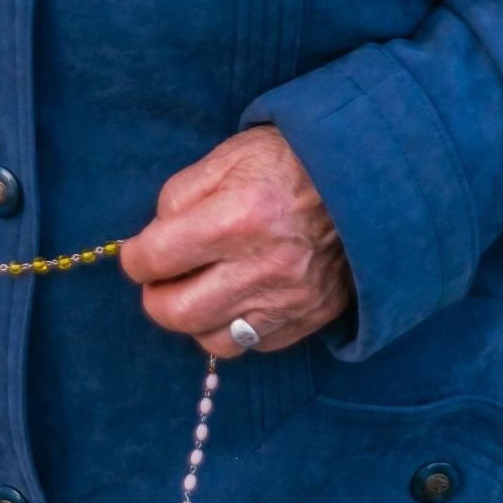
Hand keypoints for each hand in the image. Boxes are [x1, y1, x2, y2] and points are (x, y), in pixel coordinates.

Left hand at [119, 124, 352, 357]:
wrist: (368, 179)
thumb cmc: (291, 161)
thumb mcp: (228, 158)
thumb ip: (179, 198)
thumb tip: (152, 240)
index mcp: (238, 218)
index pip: (155, 259)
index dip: (134, 259)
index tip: (138, 255)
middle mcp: (263, 268)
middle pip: (177, 314)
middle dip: (157, 299)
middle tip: (162, 281)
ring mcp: (288, 301)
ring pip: (213, 340)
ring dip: (196, 319)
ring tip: (201, 291)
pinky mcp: (307, 319)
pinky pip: (252, 344)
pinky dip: (235, 326)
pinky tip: (238, 298)